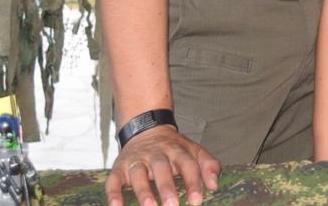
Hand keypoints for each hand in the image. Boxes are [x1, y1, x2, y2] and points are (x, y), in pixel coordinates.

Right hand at [105, 126, 219, 205]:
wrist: (146, 128)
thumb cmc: (173, 148)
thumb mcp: (193, 150)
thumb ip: (208, 165)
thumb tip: (214, 185)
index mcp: (177, 150)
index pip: (187, 164)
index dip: (193, 182)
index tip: (197, 201)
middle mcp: (156, 154)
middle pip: (162, 169)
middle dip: (166, 187)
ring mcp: (136, 160)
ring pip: (138, 174)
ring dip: (143, 191)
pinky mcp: (119, 167)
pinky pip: (113, 180)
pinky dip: (113, 193)